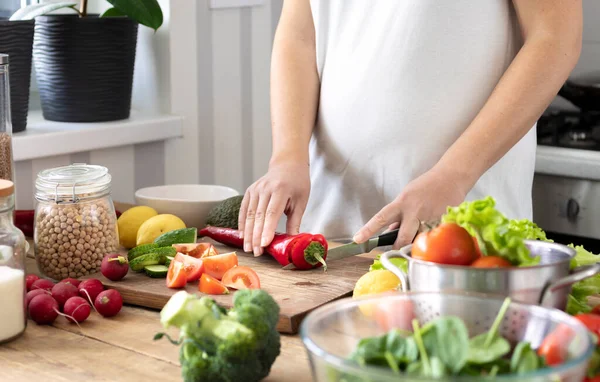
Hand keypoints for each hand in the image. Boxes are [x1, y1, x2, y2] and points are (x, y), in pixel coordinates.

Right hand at [238, 161, 309, 255]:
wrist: (287, 164)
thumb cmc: (297, 183)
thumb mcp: (301, 201)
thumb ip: (295, 221)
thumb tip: (292, 241)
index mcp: (281, 190)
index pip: (272, 213)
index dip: (267, 230)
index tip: (264, 245)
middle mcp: (265, 189)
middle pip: (258, 216)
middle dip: (256, 236)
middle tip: (256, 253)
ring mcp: (255, 189)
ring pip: (249, 215)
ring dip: (248, 233)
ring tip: (248, 249)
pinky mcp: (250, 191)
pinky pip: (244, 210)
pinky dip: (242, 223)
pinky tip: (242, 236)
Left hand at [353, 168, 469, 248]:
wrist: (451, 177)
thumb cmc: (426, 186)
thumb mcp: (407, 197)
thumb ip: (398, 215)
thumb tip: (390, 231)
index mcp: (401, 202)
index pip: (380, 218)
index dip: (368, 230)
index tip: (357, 239)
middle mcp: (414, 211)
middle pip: (403, 237)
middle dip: (399, 246)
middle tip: (397, 248)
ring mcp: (429, 218)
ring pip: (420, 239)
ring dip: (419, 238)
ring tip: (424, 226)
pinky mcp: (443, 222)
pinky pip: (434, 236)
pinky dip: (432, 234)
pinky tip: (436, 223)